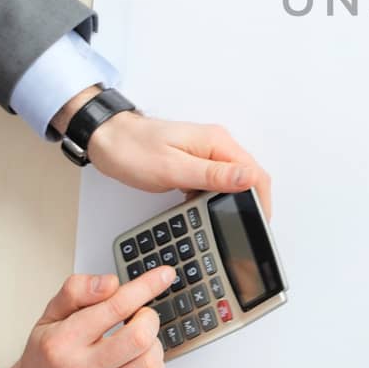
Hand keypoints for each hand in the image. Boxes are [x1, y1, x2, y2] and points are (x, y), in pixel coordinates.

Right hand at [0, 268, 173, 367]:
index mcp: (63, 340)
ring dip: (153, 345)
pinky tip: (138, 363)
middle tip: (139, 317)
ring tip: (138, 341)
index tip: (165, 275)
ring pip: (150, 364)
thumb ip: (77, 291)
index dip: (146, 287)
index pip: (115, 307)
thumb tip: (110, 283)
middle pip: (139, 338)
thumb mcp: (50, 315)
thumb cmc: (46, 357)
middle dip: (149, 318)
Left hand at [53, 90, 272, 215]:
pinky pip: (214, 182)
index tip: (258, 223)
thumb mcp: (173, 168)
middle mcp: (216, 145)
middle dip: (250, 203)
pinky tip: (202, 210)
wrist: (107, 140)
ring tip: (222, 222)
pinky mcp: (195, 161)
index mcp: (216, 143)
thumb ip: (213, 175)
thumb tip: (248, 179)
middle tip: (240, 228)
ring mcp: (206, 153)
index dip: (262, 201)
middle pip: (248, 177)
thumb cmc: (132, 150)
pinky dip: (212, 198)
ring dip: (230, 201)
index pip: (255, 173)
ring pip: (232, 181)